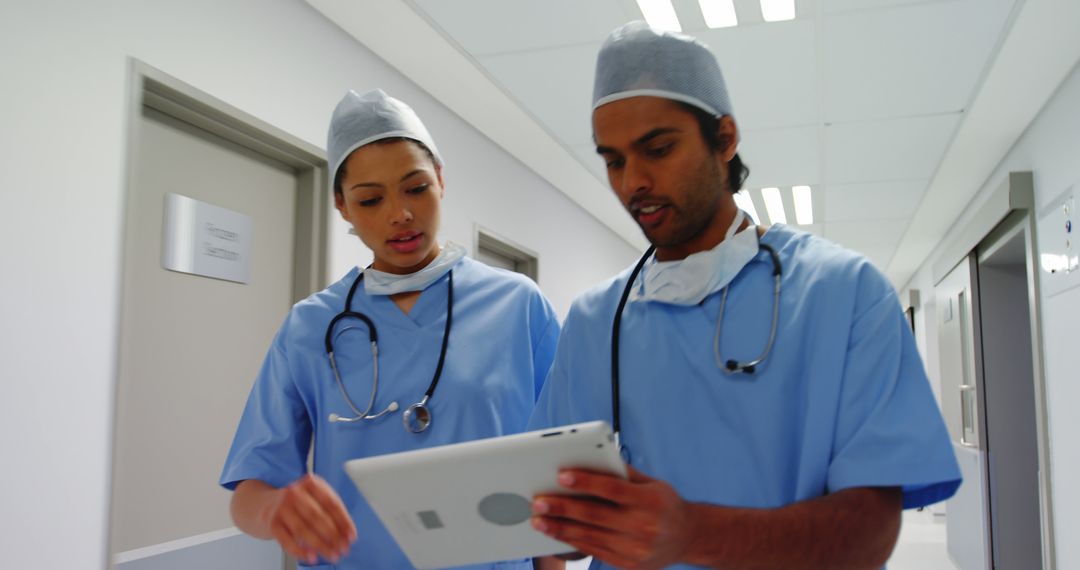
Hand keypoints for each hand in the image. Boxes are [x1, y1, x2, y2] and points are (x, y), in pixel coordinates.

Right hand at [266, 474, 356, 563]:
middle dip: (334, 536)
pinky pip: (287, 540)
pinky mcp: (272, 523)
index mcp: (310, 483)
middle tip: (343, 548)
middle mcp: (295, 493)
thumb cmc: (296, 503)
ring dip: (320, 545)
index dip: (344, 522)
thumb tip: (345, 535)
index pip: (331, 503)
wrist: (263, 504)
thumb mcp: (315, 498)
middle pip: (318, 517)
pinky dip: (301, 551)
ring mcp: (282, 507)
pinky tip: (311, 557)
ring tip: (331, 555)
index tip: (351, 536)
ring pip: (304, 529)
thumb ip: (331, 513)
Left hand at [531, 466, 695, 569]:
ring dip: (560, 528)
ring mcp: (635, 549)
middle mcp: (643, 526)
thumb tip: (591, 458)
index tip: (561, 475)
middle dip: (562, 508)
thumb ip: (623, 473)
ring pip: (590, 536)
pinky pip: (594, 550)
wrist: (689, 538)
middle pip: (595, 515)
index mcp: (650, 501)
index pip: (612, 489)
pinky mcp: (628, 564)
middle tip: (538, 502)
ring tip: (538, 520)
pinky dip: (573, 541)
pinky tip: (557, 533)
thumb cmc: (665, 504)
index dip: (586, 482)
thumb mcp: (652, 483)